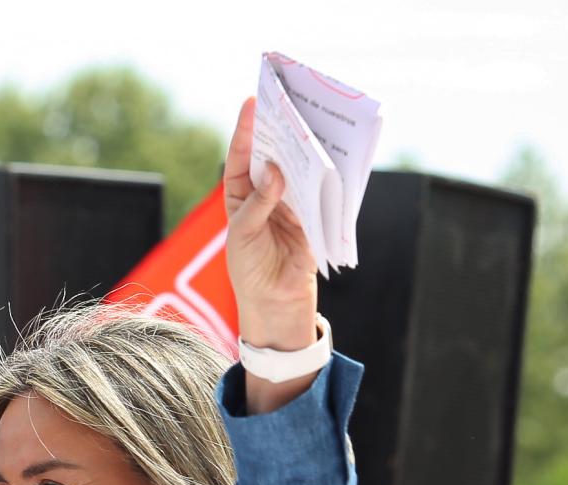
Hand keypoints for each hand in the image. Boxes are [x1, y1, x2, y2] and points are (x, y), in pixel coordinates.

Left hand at [222, 97, 317, 351]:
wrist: (275, 300)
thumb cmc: (249, 268)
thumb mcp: (244, 233)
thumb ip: (259, 202)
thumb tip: (276, 170)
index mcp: (239, 194)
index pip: (241, 156)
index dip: (246, 130)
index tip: (252, 103)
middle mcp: (264, 192)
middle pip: (271, 155)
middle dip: (278, 130)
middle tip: (287, 101)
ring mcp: (288, 200)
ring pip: (296, 167)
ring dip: (303, 147)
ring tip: (309, 121)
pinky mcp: (311, 212)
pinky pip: (318, 188)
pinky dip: (323, 172)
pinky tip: (328, 154)